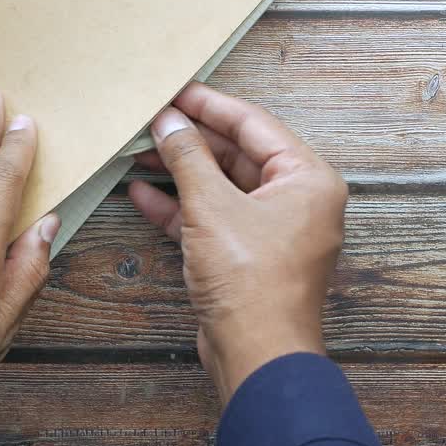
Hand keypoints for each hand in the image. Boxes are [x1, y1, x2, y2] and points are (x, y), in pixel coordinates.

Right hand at [128, 83, 347, 405]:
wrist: (258, 356)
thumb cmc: (251, 282)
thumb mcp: (211, 207)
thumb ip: (188, 157)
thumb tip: (168, 122)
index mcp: (308, 178)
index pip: (254, 124)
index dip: (209, 105)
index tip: (174, 89)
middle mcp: (299, 200)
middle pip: (238, 154)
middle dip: (190, 139)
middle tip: (149, 120)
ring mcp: (275, 230)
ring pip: (222, 187)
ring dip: (181, 172)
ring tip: (137, 152)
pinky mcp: (250, 257)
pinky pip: (215, 219)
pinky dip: (181, 207)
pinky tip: (141, 193)